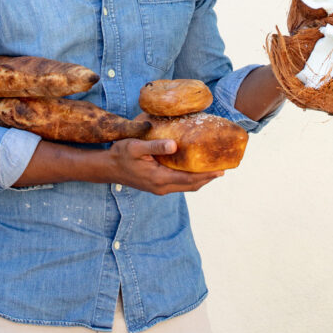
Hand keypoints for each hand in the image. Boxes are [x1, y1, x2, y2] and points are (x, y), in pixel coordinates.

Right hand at [107, 137, 223, 194]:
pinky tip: (194, 168)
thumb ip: (156, 146)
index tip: (222, 170)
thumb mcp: (136, 147)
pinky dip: (190, 178)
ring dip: (200, 179)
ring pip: (186, 186)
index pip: (189, 179)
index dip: (207, 175)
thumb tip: (175, 145)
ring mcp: (159, 188)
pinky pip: (179, 183)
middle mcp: (162, 187)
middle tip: (223, 168)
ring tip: (213, 168)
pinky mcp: (157, 185)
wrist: (108, 167)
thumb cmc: (121, 154)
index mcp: (160, 178)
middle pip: (191, 185)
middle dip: (208, 178)